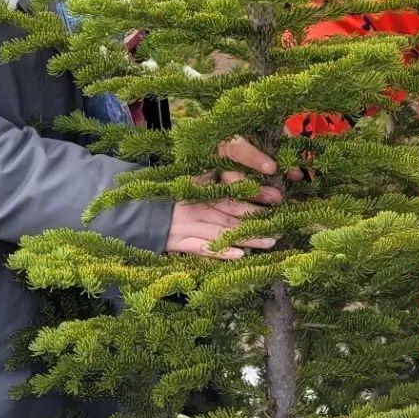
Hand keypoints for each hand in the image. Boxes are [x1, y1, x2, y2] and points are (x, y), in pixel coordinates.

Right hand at [166, 137, 288, 258]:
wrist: (136, 212)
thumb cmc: (167, 195)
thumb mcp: (187, 178)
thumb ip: (208, 173)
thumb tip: (230, 161)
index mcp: (200, 192)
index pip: (233, 193)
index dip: (255, 195)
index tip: (277, 196)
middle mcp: (198, 210)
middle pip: (233, 215)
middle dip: (258, 219)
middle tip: (282, 223)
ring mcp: (189, 228)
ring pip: (223, 234)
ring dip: (247, 238)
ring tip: (270, 241)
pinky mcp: (181, 244)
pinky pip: (203, 249)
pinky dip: (221, 253)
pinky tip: (240, 256)